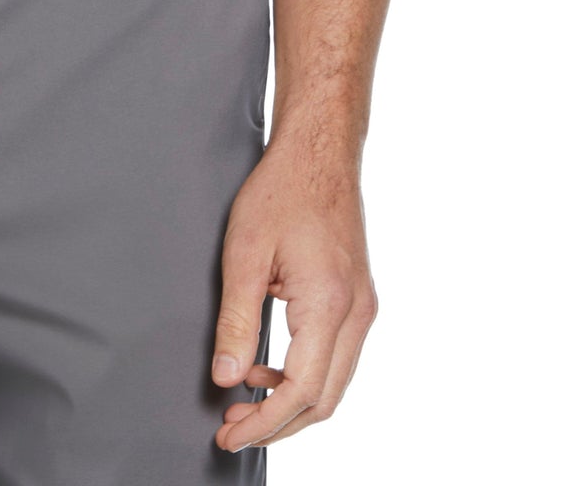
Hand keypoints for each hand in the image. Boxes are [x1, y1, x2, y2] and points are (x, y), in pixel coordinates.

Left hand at [210, 133, 378, 451]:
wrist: (319, 153)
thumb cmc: (282, 192)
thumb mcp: (243, 254)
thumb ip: (234, 321)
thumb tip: (225, 378)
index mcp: (329, 305)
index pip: (300, 392)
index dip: (263, 423)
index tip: (228, 434)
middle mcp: (357, 314)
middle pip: (324, 400)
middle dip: (277, 423)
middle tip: (232, 426)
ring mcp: (363, 308)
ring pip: (333, 382)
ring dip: (289, 401)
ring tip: (242, 397)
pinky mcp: (358, 299)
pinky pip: (336, 357)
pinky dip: (303, 375)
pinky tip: (265, 366)